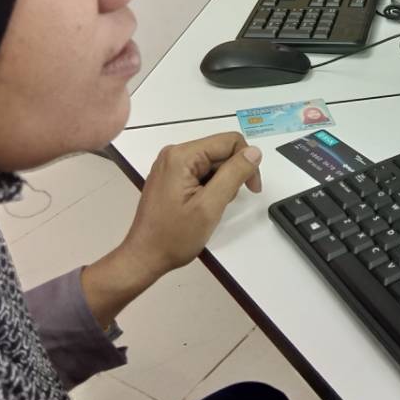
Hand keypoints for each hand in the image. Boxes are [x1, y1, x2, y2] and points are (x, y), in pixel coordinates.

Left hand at [120, 132, 262, 280]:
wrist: (145, 257)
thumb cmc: (174, 236)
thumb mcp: (209, 206)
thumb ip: (234, 174)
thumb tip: (254, 152)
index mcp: (182, 156)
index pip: (229, 141)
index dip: (247, 162)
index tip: (252, 189)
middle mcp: (174, 154)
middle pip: (221, 151)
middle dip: (233, 174)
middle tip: (226, 202)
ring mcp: (171, 165)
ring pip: (213, 163)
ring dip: (222, 183)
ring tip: (211, 207)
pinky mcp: (171, 177)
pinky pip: (201, 172)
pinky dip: (210, 187)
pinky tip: (204, 205)